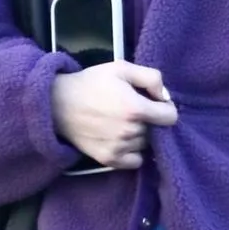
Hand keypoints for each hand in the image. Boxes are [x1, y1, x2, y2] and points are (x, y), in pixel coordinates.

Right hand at [51, 60, 177, 168]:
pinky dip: (133, 152)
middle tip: (131, 110)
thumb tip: (166, 98)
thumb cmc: (91, 83)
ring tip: (121, 123)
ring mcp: (120, 148)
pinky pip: (136, 161)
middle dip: (149, 120)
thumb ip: (151, 78)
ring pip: (145, 144)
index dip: (165, 108)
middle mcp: (130, 132)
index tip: (154, 103)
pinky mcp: (109, 160)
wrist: (57, 104)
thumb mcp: (121, 68)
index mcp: (136, 108)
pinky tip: (120, 139)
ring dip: (140, 135)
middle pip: (157, 130)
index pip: (171, 117)